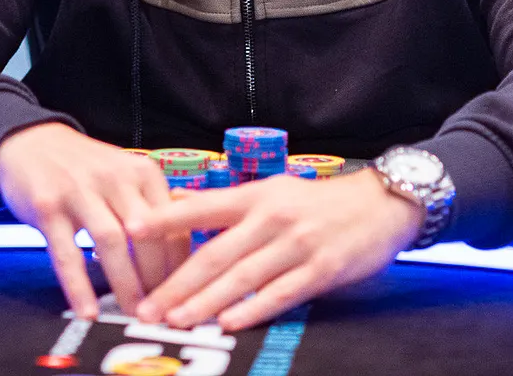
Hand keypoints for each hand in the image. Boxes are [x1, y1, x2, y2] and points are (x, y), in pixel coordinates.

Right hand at [0, 123, 184, 318]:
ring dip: (126, 283)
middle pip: (147, 234)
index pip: (173, 222)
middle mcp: (115, 177)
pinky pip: (66, 253)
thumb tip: (177, 260)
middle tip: (160, 311)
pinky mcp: (48, 206)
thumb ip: (150, 209)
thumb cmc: (85, 168)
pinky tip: (88, 310)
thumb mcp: (125, 177)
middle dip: (157, 279)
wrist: (32, 142)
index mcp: (142, 172)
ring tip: (132, 313)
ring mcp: (79, 190)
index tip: (181, 292)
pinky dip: (79, 286)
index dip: (179, 263)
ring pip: (112, 242)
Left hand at [129, 169, 422, 330]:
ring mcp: (297, 244)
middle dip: (177, 283)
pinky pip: (280, 293)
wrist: (381, 204)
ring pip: (242, 277)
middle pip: (215, 254)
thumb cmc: (319, 202)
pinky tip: (228, 323)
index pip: (203, 207)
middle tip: (147, 306)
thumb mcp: (273, 190)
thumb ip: (226, 203)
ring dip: (205, 302)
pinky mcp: (321, 269)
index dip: (166, 218)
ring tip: (176, 320)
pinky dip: (252, 309)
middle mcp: (272, 217)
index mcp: (257, 195)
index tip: (131, 230)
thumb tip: (177, 201)